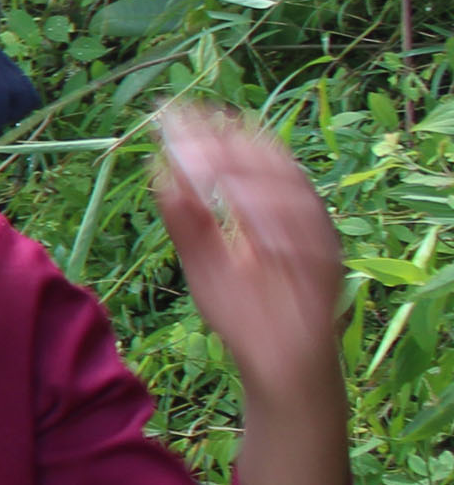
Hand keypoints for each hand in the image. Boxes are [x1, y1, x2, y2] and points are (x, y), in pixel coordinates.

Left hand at [154, 105, 348, 484]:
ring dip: (250, 176)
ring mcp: (316, 246)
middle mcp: (300, 221)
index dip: (213, 133)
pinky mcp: (325, 277)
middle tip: (183, 128)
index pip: (248, 158)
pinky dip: (279, 223)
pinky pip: (310, 243)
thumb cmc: (244, 316)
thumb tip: (159, 172)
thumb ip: (186, 222)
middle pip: (271, 166)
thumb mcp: (204, 264)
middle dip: (227, 144)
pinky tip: (245, 211)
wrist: (278, 372)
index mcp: (272, 212)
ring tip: (206, 161)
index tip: (172, 113)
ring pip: (293, 197)